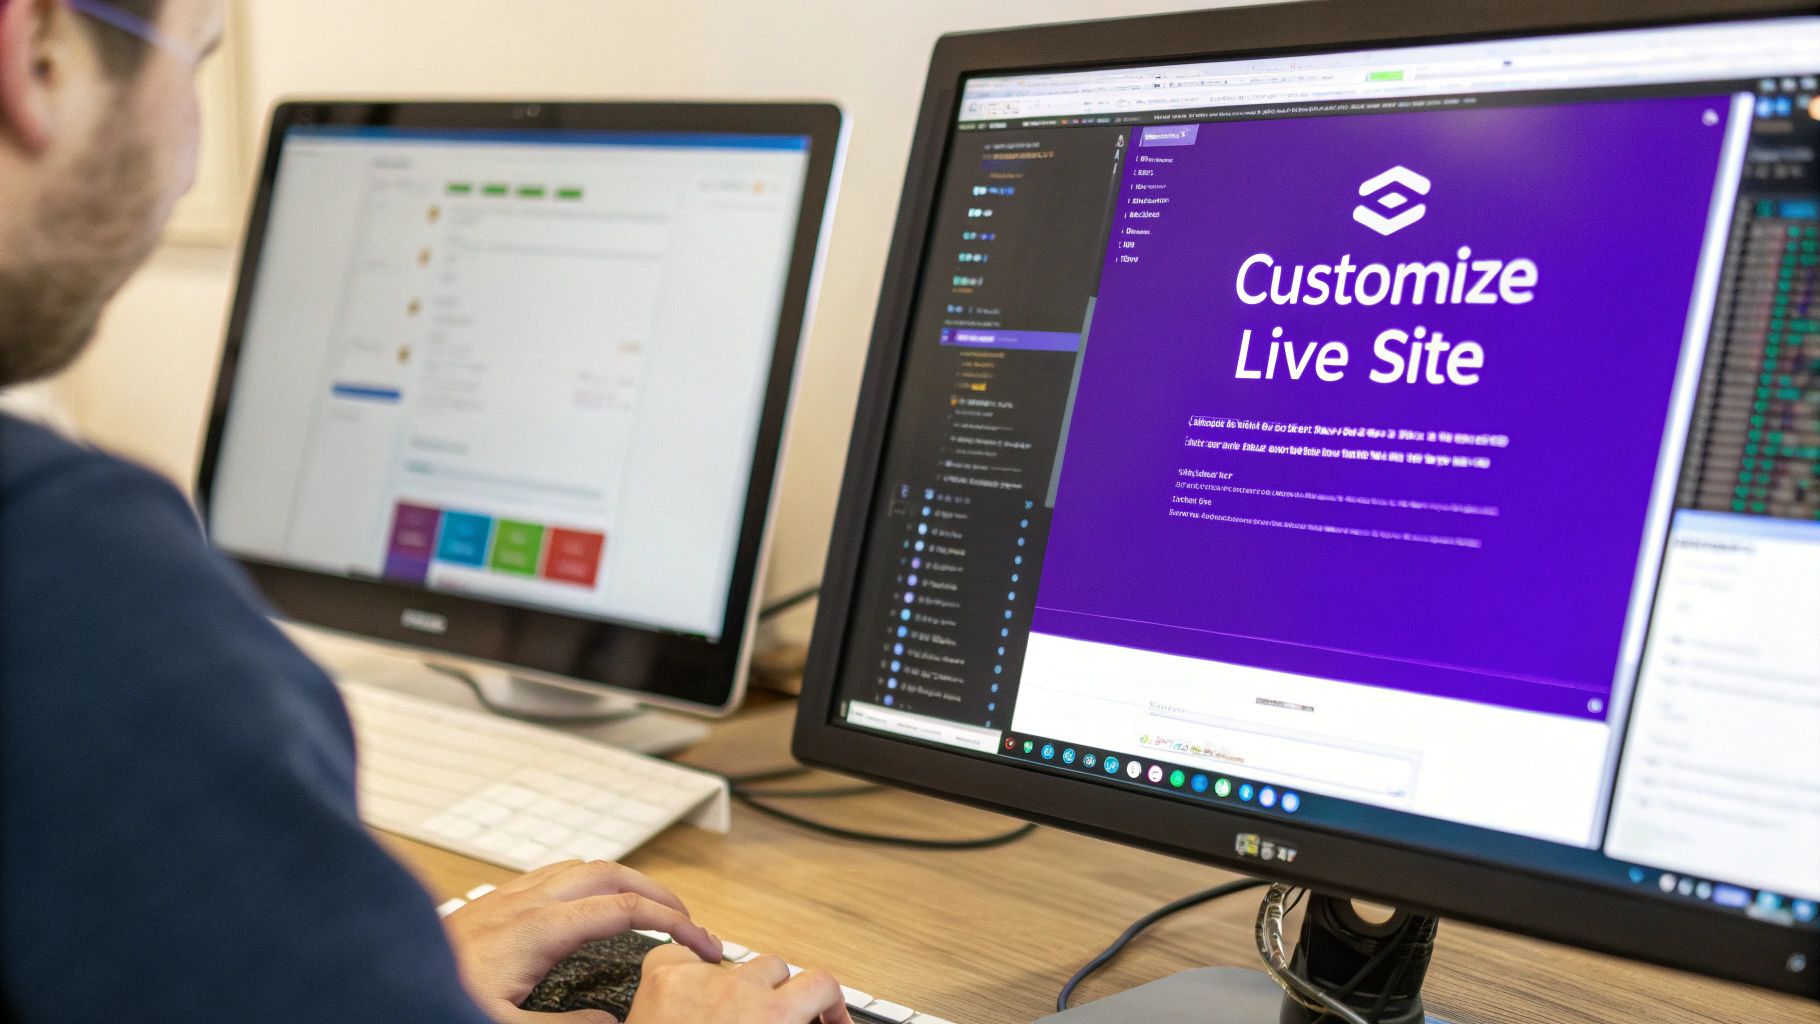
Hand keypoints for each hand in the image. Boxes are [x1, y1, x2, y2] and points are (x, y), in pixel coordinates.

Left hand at [444, 859, 723, 1023]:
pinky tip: (584, 908)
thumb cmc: (433, 998)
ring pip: (580, 867)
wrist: (369, 986)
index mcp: (537, 928)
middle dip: (658, 890)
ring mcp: (505, 897)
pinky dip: (588, 883)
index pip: (624, 909)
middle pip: (610, 872)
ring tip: (647, 907)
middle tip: (687, 920)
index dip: (673, 921)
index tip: (702, 942)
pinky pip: (552, 875)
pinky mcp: (488, 904)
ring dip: (623, 880)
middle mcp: (523, 902)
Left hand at [627, 944, 853, 1023]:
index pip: (821, 984)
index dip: (831, 1004)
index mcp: (769, 1018)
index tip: (829, 1020)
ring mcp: (698, 980)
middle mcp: (737, 991)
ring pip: (731, 957)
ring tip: (721, 1010)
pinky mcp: (661, 977)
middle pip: (776, 967)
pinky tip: (687, 989)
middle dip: (776, 993)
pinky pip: (682, 954)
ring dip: (733, 980)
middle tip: (766, 1019)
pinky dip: (687, 967)